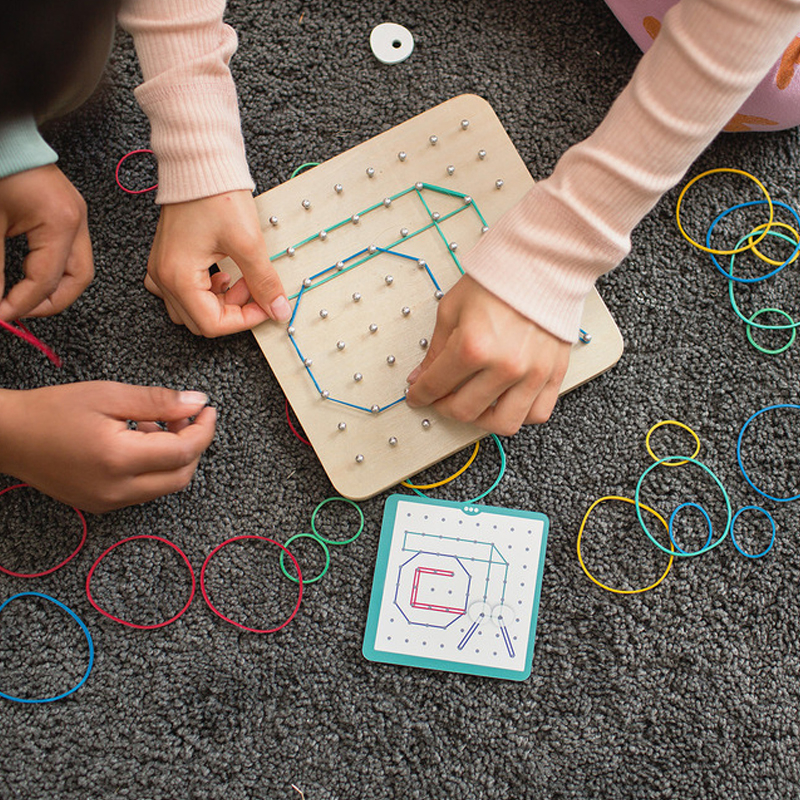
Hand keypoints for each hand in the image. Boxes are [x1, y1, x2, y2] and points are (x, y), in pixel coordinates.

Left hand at [0, 164, 93, 320]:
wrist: (4, 138)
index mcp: (61, 222)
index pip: (46, 280)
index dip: (22, 304)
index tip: (0, 314)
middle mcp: (77, 221)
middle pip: (77, 280)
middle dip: (48, 302)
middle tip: (18, 312)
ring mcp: (77, 217)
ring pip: (78, 270)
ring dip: (54, 289)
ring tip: (24, 298)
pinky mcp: (69, 214)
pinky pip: (71, 253)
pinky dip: (53, 270)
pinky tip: (31, 276)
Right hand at [0, 382, 216, 512]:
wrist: (8, 436)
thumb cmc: (52, 411)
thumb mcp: (109, 395)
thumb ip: (158, 402)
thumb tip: (197, 403)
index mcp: (119, 460)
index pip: (183, 452)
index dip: (203, 430)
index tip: (208, 410)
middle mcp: (117, 490)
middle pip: (181, 475)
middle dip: (193, 445)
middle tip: (185, 416)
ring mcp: (108, 502)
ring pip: (165, 486)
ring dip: (174, 457)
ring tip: (156, 424)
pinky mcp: (101, 505)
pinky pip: (144, 491)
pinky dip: (154, 468)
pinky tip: (139, 442)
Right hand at [144, 190, 289, 336]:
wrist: (199, 161)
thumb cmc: (216, 194)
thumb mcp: (248, 243)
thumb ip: (264, 282)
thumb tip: (278, 309)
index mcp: (178, 277)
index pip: (212, 325)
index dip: (245, 320)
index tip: (265, 305)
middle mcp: (163, 277)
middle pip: (201, 321)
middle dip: (233, 310)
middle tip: (253, 287)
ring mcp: (161, 268)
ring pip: (192, 309)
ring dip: (220, 302)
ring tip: (239, 277)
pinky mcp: (167, 259)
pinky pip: (182, 292)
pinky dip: (205, 291)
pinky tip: (222, 272)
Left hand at [405, 275, 570, 434]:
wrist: (540, 263)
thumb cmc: (498, 280)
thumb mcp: (452, 310)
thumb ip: (436, 350)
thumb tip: (421, 377)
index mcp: (473, 347)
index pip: (436, 387)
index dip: (420, 395)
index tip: (417, 397)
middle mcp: (504, 366)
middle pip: (465, 411)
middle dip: (445, 407)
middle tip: (441, 398)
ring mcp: (532, 373)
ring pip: (503, 423)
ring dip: (482, 419)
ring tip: (474, 405)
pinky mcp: (554, 373)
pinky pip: (537, 413)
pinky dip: (520, 414)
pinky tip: (506, 401)